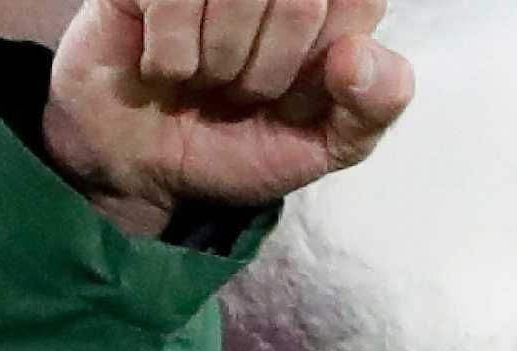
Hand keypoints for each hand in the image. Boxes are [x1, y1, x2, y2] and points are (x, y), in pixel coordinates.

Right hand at [43, 0, 414, 236]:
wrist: (142, 168)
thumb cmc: (238, 145)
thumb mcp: (323, 146)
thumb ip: (375, 105)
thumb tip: (357, 52)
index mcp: (334, 6)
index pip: (361, 2)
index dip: (326, 65)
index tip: (298, 98)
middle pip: (302, 0)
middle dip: (270, 73)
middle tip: (243, 94)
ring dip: (220, 64)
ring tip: (206, 79)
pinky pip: (174, 2)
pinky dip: (171, 59)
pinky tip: (165, 69)